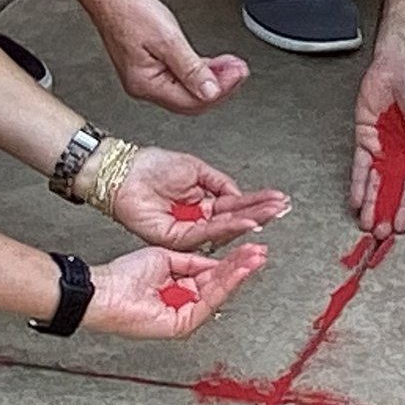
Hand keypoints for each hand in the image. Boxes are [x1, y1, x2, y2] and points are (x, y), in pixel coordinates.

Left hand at [84, 244, 265, 337]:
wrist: (103, 289)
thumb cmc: (123, 276)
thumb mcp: (166, 258)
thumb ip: (192, 262)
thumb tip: (215, 262)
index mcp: (181, 288)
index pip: (213, 274)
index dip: (231, 261)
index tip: (248, 248)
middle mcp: (185, 303)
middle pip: (220, 283)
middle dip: (242, 265)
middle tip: (259, 252)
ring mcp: (184, 315)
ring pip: (218, 292)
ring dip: (239, 273)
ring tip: (255, 258)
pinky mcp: (181, 324)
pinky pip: (209, 302)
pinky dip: (225, 284)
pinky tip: (238, 270)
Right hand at [90, 0, 247, 114]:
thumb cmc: (130, 11)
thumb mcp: (169, 39)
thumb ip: (192, 68)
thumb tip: (210, 92)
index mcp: (146, 84)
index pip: (192, 101)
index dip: (220, 90)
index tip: (237, 75)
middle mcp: (145, 86)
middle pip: (192, 99)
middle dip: (220, 86)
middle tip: (239, 71)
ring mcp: (148, 78)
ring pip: (189, 89)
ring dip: (213, 79)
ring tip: (232, 67)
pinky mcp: (151, 68)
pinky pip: (182, 78)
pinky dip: (201, 71)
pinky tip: (214, 65)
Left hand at [98, 146, 289, 249]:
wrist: (123, 171)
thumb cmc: (150, 166)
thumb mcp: (196, 169)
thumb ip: (221, 184)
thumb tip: (241, 197)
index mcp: (201, 202)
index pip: (235, 205)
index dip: (257, 202)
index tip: (276, 199)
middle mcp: (196, 218)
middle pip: (234, 219)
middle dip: (260, 212)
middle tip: (281, 208)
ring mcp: (186, 229)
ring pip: (224, 228)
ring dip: (250, 220)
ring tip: (270, 213)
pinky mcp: (175, 238)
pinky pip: (207, 233)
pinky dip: (229, 226)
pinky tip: (246, 220)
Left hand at [350, 54, 404, 238]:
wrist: (402, 67)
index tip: (401, 226)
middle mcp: (404, 156)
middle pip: (393, 190)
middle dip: (386, 212)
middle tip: (379, 233)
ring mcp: (383, 149)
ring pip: (376, 183)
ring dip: (372, 204)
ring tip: (367, 224)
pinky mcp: (365, 140)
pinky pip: (360, 167)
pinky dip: (358, 184)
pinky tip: (356, 200)